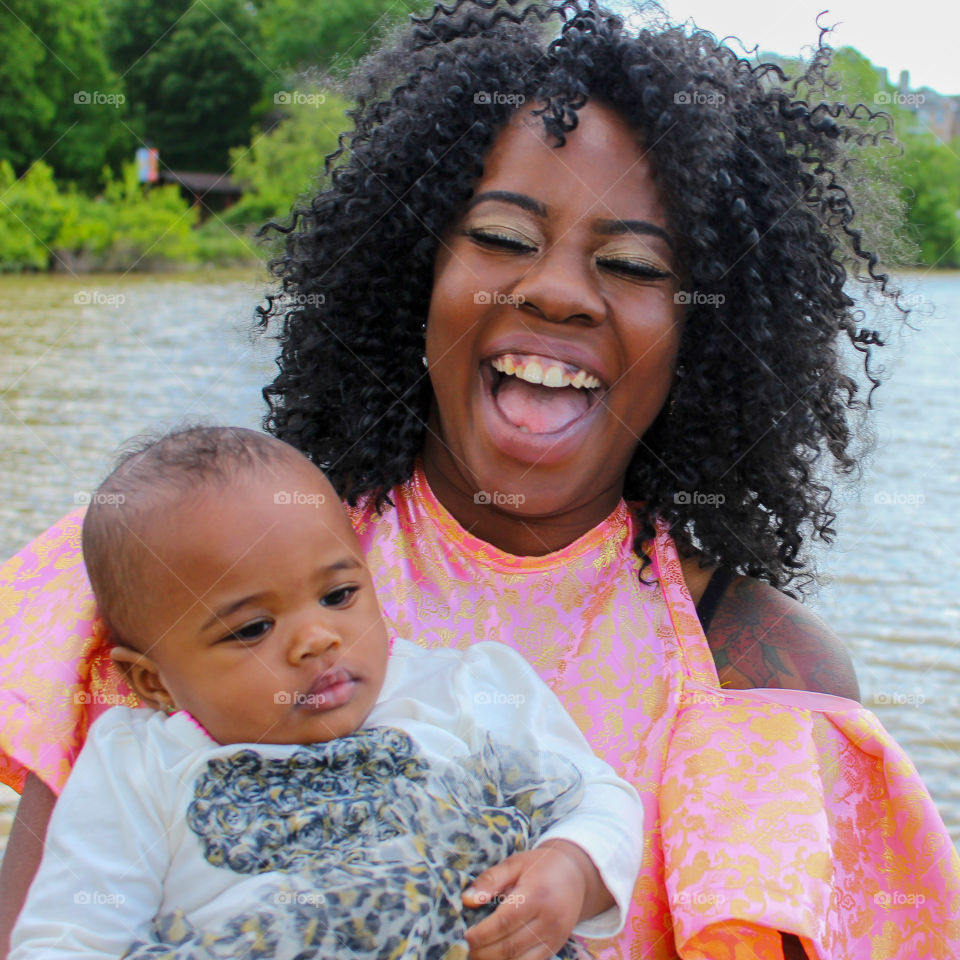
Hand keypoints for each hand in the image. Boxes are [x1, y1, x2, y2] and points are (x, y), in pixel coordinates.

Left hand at [463, 839, 609, 959]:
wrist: (575, 875)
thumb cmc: (540, 867)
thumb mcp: (514, 864)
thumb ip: (490, 880)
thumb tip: (467, 900)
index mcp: (537, 894)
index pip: (505, 921)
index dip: (483, 934)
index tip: (467, 936)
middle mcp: (549, 919)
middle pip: (512, 946)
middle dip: (485, 953)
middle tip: (469, 951)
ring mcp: (555, 937)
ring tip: (479, 957)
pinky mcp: (557, 947)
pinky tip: (498, 958)